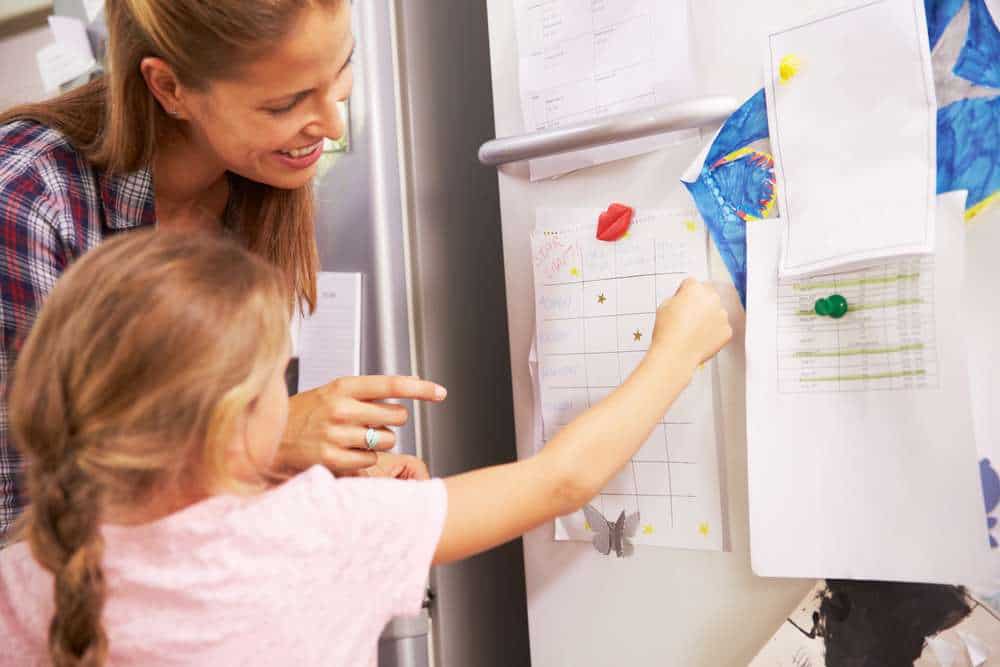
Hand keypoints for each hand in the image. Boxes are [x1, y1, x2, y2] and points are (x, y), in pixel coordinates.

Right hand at [276, 376, 446, 475]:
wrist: (266, 439)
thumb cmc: (302, 416)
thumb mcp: (330, 394)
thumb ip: (364, 394)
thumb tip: (406, 394)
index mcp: (342, 386)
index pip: (391, 384)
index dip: (420, 388)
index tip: (440, 392)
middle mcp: (341, 408)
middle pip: (396, 417)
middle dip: (391, 422)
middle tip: (371, 423)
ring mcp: (337, 434)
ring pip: (386, 441)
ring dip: (378, 443)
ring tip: (352, 439)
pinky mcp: (333, 459)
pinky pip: (370, 461)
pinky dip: (364, 460)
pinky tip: (344, 453)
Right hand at [651, 278, 732, 370]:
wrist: (676, 354)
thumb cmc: (668, 332)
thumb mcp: (664, 306)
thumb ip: (677, 298)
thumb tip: (683, 301)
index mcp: (695, 289)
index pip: (691, 284)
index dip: (684, 293)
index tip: (682, 301)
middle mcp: (712, 299)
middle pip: (707, 296)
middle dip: (700, 304)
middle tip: (688, 317)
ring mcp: (722, 315)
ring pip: (716, 312)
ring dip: (708, 317)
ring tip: (693, 330)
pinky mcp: (727, 330)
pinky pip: (721, 328)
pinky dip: (713, 332)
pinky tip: (700, 338)